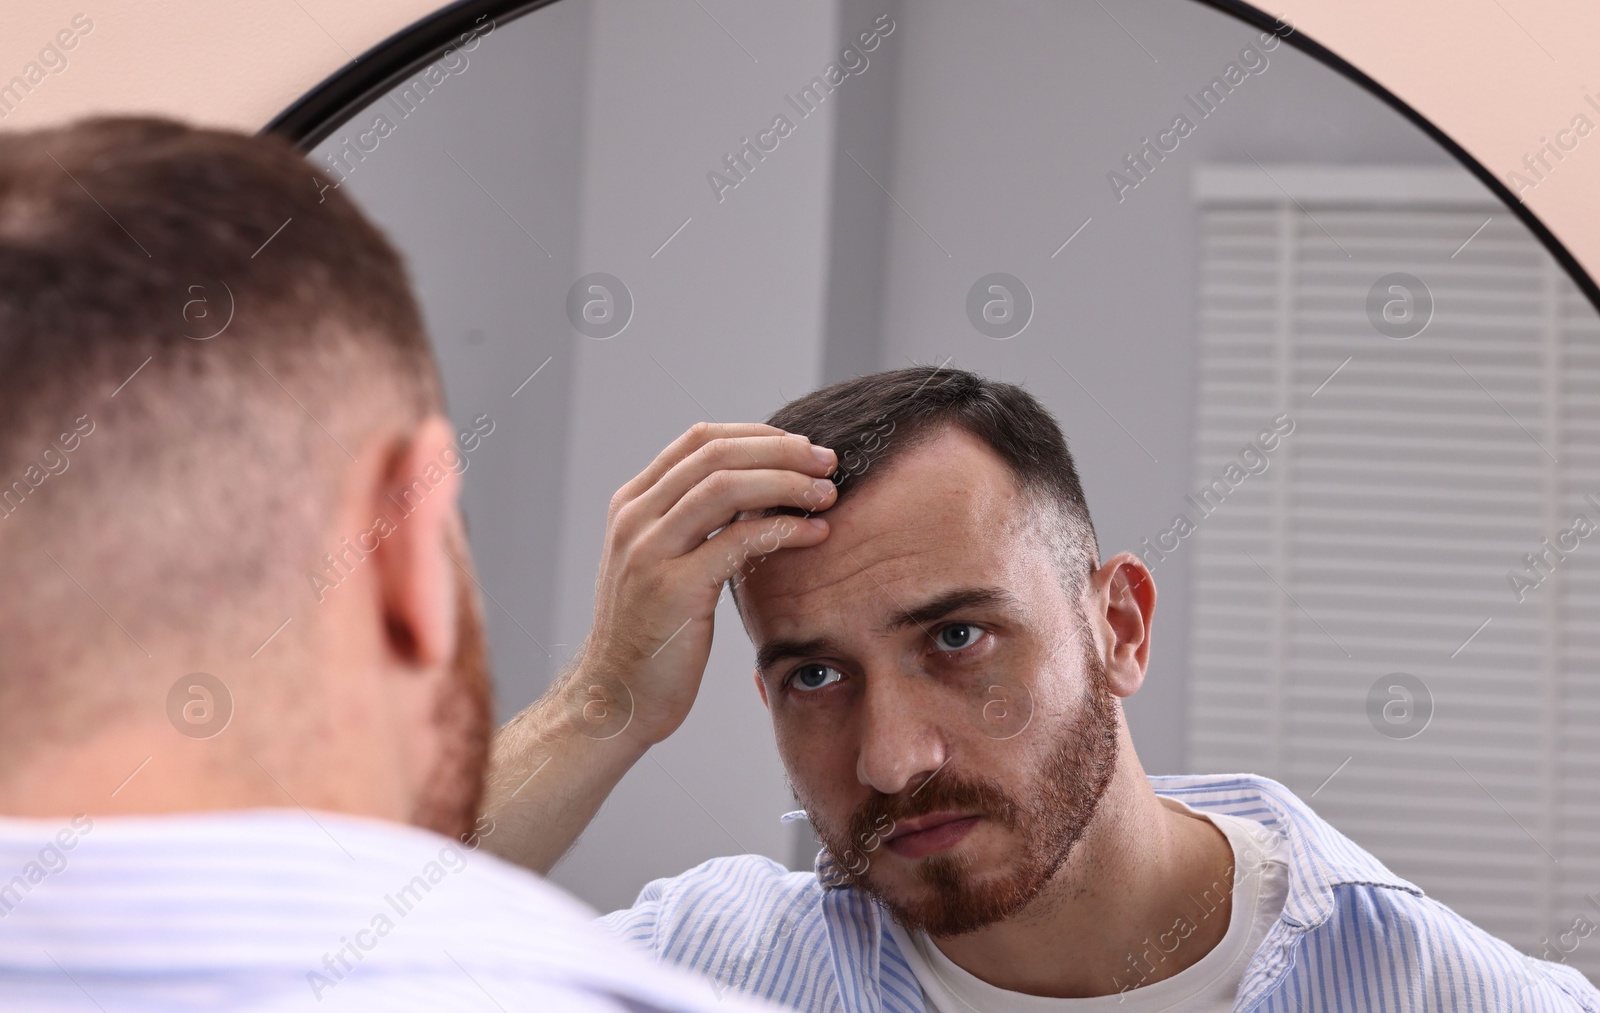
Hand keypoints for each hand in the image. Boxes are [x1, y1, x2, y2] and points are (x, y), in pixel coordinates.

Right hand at [566, 422, 836, 746]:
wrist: (614, 699)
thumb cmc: (652, 636)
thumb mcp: (665, 564)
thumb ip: (696, 524)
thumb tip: (760, 490)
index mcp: (632, 504)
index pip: (700, 439)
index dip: (759, 435)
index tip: (804, 448)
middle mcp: (635, 518)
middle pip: (717, 454)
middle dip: (782, 451)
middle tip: (828, 462)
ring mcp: (648, 551)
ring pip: (726, 487)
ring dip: (787, 483)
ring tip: (827, 494)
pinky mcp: (672, 589)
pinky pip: (737, 541)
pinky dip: (784, 529)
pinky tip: (815, 533)